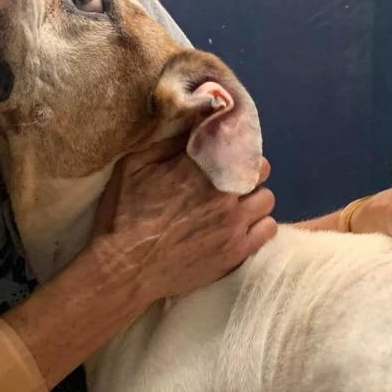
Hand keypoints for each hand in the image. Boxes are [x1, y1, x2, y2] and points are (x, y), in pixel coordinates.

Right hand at [91, 139, 276, 304]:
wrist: (124, 269)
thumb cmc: (122, 216)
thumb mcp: (133, 167)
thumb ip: (167, 143)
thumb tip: (195, 123)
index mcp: (198, 168)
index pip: (237, 142)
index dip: (235, 145)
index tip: (225, 150)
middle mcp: (222, 192)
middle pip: (260, 169)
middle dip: (248, 170)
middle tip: (231, 180)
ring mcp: (233, 223)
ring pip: (267, 199)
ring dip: (254, 199)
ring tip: (236, 206)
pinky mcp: (237, 251)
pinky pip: (269, 229)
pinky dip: (259, 225)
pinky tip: (242, 228)